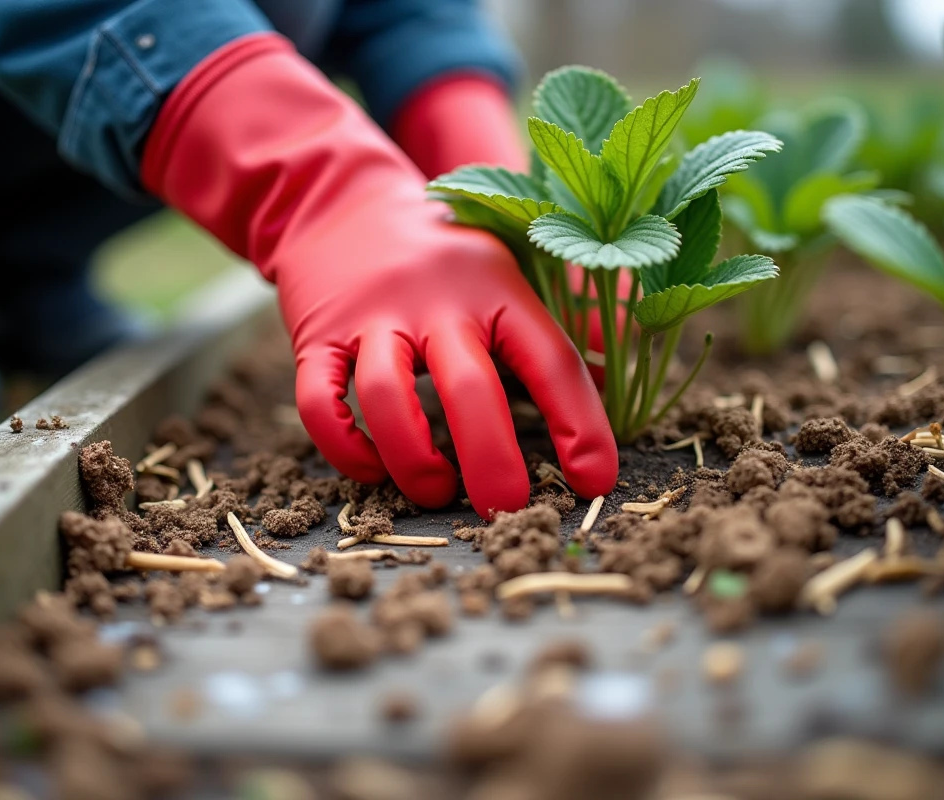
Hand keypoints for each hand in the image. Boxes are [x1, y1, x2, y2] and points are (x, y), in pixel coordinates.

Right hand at [142, 34, 616, 516]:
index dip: (580, 423)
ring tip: (436, 492)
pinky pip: (319, 403)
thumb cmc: (446, 250)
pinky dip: (343, 449)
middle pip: (469, 388)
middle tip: (509, 510)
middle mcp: (436, 301)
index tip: (594, 479)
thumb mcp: (514, 261)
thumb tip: (626, 361)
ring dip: (413, 462)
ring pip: (386, 399)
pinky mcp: (318, 337)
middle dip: (493, 461)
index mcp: (497, 286)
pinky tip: (372, 467)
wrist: (341, 198)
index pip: (551, 357)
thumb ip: (572, 307)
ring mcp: (372, 318)